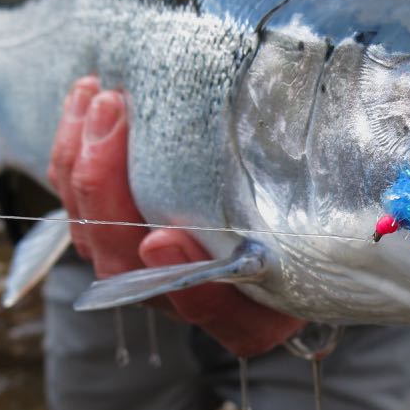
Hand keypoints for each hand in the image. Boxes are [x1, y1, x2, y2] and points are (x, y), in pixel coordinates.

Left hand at [48, 76, 306, 355]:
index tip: (164, 239)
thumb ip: (322, 213)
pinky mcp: (125, 229)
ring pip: (93, 233)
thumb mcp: (334, 220)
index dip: (185, 283)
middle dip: (108, 189)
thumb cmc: (325, 221)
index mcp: (250, 315)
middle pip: (128, 269)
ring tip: (95, 95)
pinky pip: (82, 202)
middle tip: (112, 116)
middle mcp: (190, 298)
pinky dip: (75, 151)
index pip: (213, 312)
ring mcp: (150, 268)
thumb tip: (330, 172)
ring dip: (83, 161)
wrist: (308, 222)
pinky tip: (85, 98)